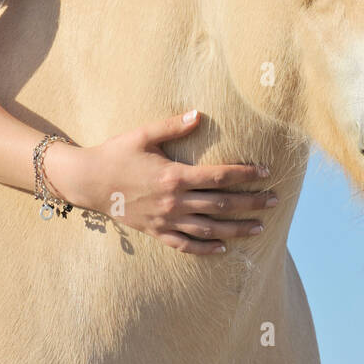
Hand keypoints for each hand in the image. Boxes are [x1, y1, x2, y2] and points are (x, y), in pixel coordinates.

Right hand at [59, 109, 279, 253]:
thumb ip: (173, 126)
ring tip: (260, 228)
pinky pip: (185, 245)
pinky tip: (223, 249)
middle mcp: (174, 201)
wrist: (88, 181)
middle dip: (251, 203)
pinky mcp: (155, 232)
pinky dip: (205, 249)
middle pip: (222, 205)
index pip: (219, 176)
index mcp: (175, 175)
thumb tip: (199, 114)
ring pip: (209, 229)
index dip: (245, 174)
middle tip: (275, 202)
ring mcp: (165, 220)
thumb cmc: (117, 153)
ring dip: (237, 229)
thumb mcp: (144, 134)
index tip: (266, 173)